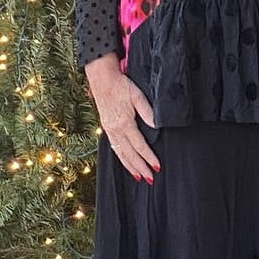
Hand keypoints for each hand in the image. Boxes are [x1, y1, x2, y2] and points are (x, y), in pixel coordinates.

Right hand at [84, 53, 160, 181]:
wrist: (102, 80)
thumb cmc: (121, 86)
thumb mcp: (137, 96)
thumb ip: (147, 112)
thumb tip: (157, 125)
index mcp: (124, 123)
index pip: (139, 145)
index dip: (149, 157)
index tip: (156, 166)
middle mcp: (116, 130)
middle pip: (129, 154)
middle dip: (140, 168)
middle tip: (150, 179)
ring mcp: (110, 130)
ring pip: (120, 154)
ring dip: (130, 166)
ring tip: (139, 176)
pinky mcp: (107, 128)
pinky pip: (114, 148)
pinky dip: (121, 158)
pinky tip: (126, 163)